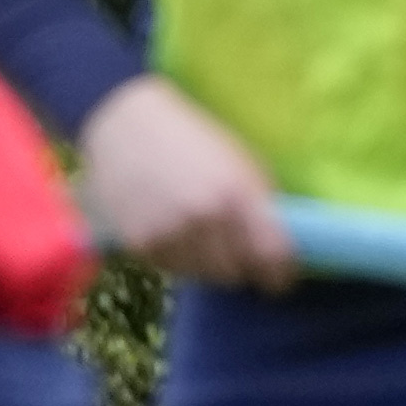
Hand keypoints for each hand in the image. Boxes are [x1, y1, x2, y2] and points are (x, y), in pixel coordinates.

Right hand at [76, 78, 292, 292]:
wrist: (125, 126)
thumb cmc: (192, 139)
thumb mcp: (240, 163)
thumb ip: (259, 204)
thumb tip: (275, 247)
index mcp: (237, 194)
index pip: (271, 254)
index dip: (279, 274)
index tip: (279, 280)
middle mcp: (204, 218)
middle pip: (234, 273)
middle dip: (238, 266)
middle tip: (232, 252)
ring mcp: (170, 233)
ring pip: (201, 275)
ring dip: (206, 264)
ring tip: (199, 238)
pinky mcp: (139, 242)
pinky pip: (170, 268)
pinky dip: (176, 258)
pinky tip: (172, 231)